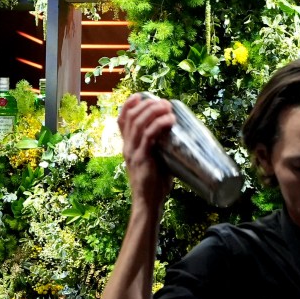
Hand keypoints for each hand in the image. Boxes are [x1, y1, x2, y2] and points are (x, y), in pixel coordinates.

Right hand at [118, 95, 176, 216]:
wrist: (149, 203)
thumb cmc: (155, 183)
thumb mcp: (156, 160)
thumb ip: (160, 147)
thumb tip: (178, 134)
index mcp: (128, 146)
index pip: (122, 121)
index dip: (128, 105)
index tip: (140, 96)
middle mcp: (127, 147)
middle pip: (132, 117)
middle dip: (148, 105)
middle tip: (164, 103)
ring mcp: (132, 152)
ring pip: (139, 123)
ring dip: (154, 111)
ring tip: (168, 107)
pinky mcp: (141, 159)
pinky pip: (148, 136)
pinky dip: (159, 124)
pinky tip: (169, 120)